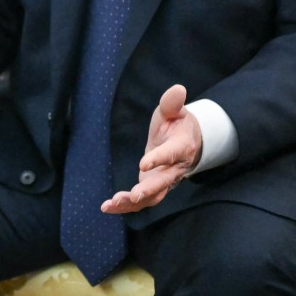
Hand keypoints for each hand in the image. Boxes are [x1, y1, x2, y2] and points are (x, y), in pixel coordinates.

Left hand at [102, 84, 201, 214]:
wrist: (188, 142)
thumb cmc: (177, 124)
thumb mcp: (175, 111)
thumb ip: (172, 103)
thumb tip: (178, 89)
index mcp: (181, 148)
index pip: (170, 155)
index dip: (158, 159)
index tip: (143, 163)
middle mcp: (175, 169)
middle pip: (163, 183)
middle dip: (148, 190)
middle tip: (133, 196)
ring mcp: (165, 181)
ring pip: (152, 197)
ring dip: (133, 203)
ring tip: (112, 204)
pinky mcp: (154, 187)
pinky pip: (143, 202)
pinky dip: (126, 206)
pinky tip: (107, 207)